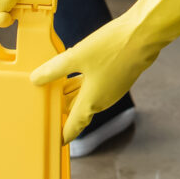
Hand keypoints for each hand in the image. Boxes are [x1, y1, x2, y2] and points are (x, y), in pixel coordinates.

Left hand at [29, 0, 179, 142]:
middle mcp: (103, 100)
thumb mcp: (76, 56)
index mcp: (91, 102)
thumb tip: (35, 79)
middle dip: (62, 110)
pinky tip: (74, 72)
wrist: (144, 35)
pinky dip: (82, 85)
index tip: (54, 143)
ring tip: (53, 88)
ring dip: (71, 95)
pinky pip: (95, 87)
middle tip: (44, 106)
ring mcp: (112, 89)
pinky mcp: (117, 78)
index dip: (62, 136)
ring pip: (87, 98)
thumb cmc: (113, 47)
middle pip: (78, 112)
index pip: (73, 127)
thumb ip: (54, 69)